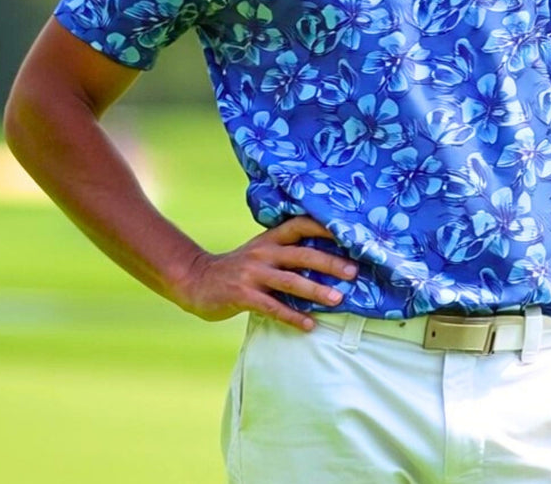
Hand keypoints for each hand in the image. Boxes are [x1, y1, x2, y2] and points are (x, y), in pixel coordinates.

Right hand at [176, 216, 357, 330]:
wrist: (196, 280)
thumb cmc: (236, 269)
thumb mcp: (259, 253)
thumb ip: (284, 253)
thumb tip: (325, 260)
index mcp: (269, 239)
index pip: (300, 225)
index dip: (324, 228)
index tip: (349, 235)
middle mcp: (263, 252)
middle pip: (301, 254)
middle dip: (329, 263)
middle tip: (353, 272)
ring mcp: (252, 273)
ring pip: (290, 281)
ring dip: (316, 290)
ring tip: (337, 299)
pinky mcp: (242, 295)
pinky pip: (273, 307)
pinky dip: (292, 316)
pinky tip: (309, 325)